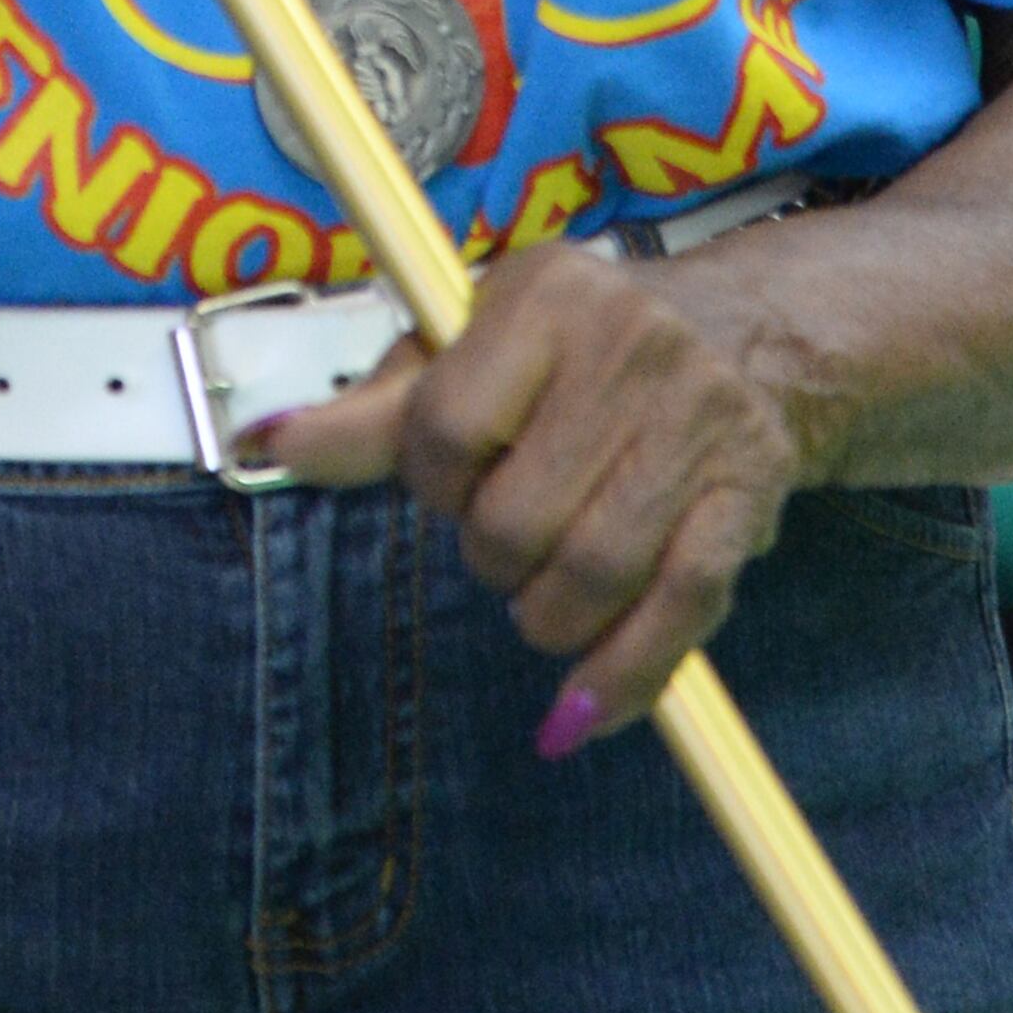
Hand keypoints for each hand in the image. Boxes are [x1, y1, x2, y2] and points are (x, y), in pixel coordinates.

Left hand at [250, 242, 818, 747]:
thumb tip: (265, 444)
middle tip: (505, 537)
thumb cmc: (573, 347)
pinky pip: (678, 614)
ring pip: (590, 576)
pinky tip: (576, 714)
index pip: (443, 429)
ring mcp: (697, 425)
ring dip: (545, 618)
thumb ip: (376, 412)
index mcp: (544, 298)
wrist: (742, 336)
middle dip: (490, 556)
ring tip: (542, 592)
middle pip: (514, 520)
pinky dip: (620, 679)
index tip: (451, 480)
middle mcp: (628, 350)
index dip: (431, 482)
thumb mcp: (474, 344)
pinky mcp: (747, 500)